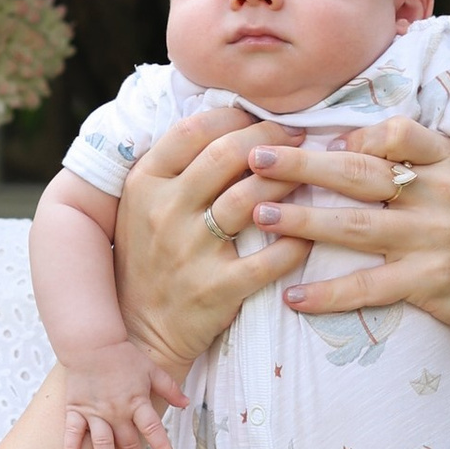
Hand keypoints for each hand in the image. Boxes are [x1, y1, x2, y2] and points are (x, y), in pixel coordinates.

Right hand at [61, 346, 179, 448]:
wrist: (91, 343)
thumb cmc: (122, 355)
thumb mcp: (152, 369)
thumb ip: (169, 388)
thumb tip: (186, 403)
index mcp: (137, 402)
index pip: (153, 429)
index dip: (163, 447)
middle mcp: (117, 411)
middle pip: (128, 443)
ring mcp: (95, 412)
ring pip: (102, 444)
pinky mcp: (76, 409)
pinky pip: (72, 433)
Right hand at [116, 101, 309, 383]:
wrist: (139, 332)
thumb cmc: (149, 259)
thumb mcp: (142, 206)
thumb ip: (175, 167)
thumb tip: (227, 123)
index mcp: (145, 184)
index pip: (192, 130)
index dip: (235, 116)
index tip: (262, 117)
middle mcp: (164, 212)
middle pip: (225, 156)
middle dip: (270, 139)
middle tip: (298, 138)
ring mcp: (189, 251)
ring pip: (249, 199)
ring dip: (287, 182)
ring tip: (308, 177)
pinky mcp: (217, 289)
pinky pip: (269, 258)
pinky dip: (296, 242)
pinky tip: (310, 233)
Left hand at [234, 115, 449, 352]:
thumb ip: (414, 157)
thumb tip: (343, 139)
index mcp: (447, 160)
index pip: (397, 132)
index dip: (353, 134)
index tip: (310, 136)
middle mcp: (442, 193)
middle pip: (360, 174)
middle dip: (300, 165)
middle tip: (253, 158)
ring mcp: (436, 238)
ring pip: (355, 226)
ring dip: (301, 222)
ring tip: (258, 217)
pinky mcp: (430, 281)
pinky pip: (368, 287)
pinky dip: (328, 293)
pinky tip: (293, 297)